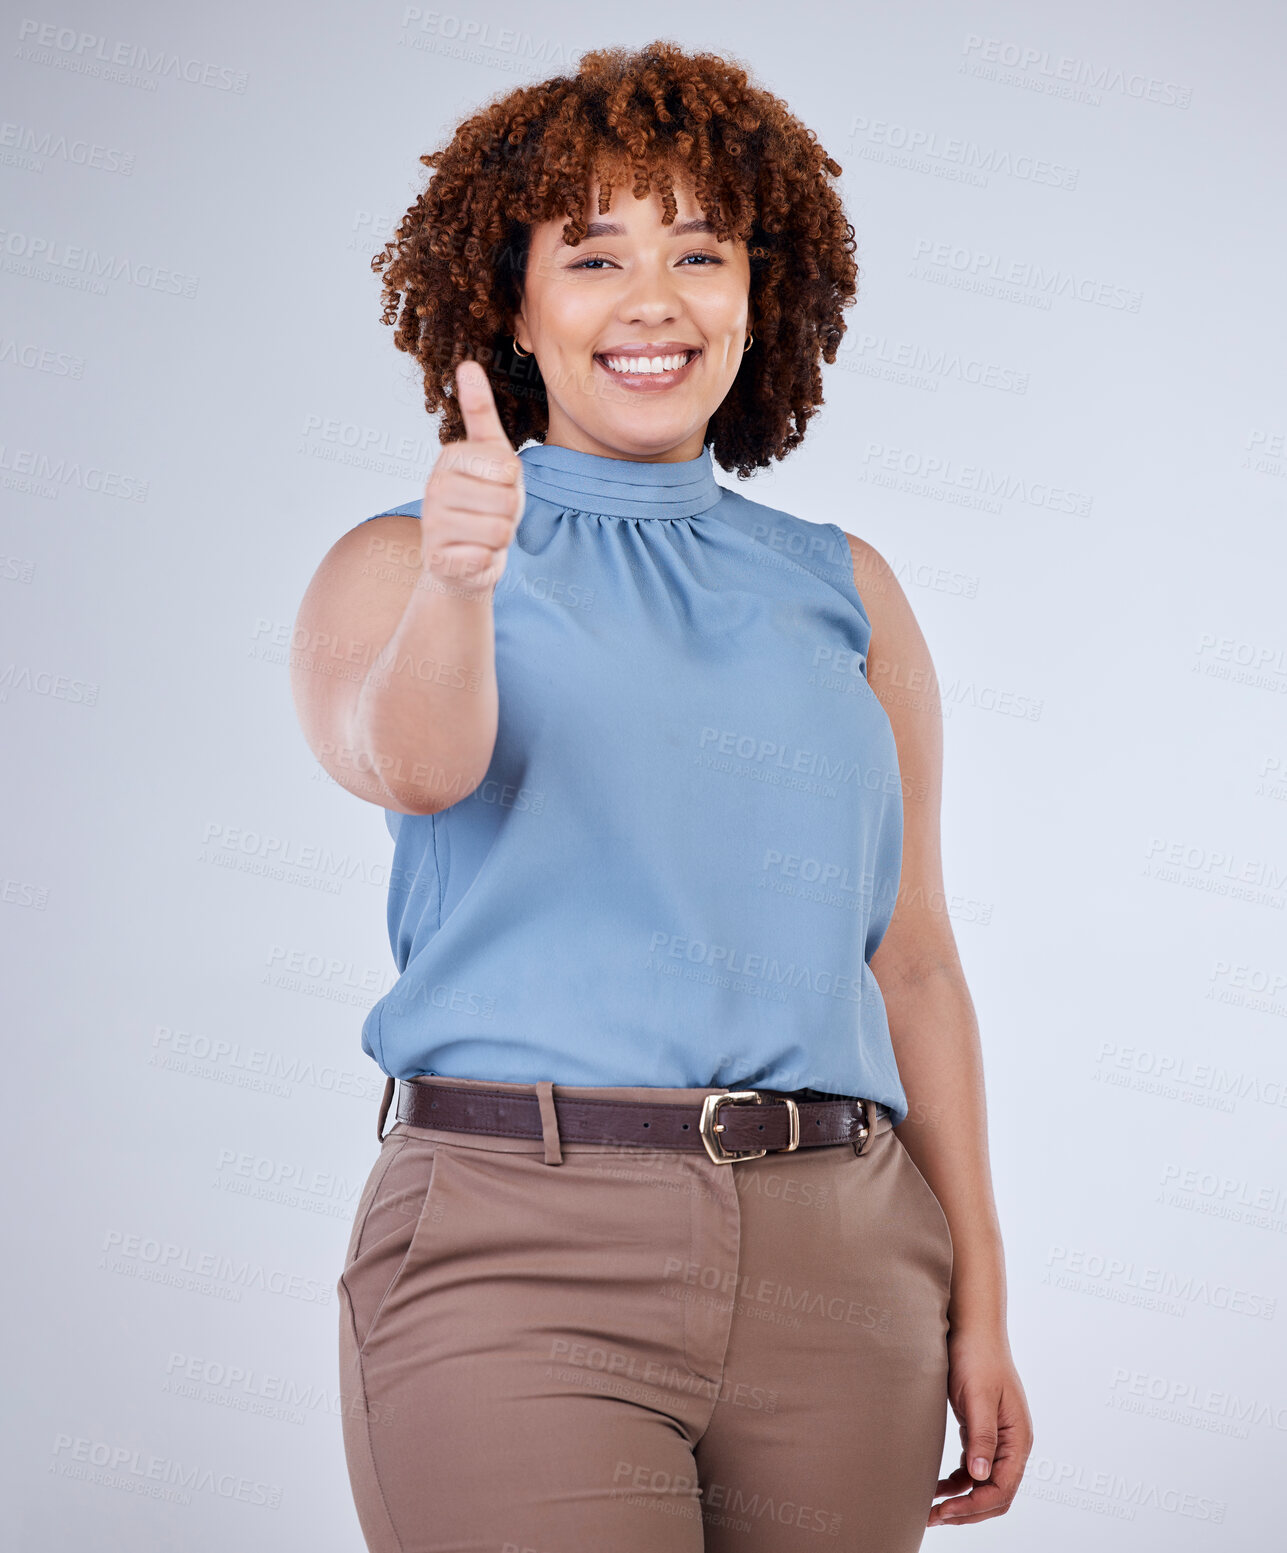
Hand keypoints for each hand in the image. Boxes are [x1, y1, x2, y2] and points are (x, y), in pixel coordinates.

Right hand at [418, 360, 524, 595]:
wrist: (463, 558)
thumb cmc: (485, 502)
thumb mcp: (491, 454)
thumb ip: (480, 412)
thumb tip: (467, 364)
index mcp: (451, 456)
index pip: (509, 469)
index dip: (514, 484)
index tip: (496, 487)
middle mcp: (435, 487)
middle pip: (506, 501)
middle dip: (509, 514)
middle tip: (491, 515)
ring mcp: (432, 524)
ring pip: (499, 531)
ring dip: (500, 539)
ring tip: (483, 534)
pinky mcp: (437, 559)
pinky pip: (485, 559)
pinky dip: (487, 561)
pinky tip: (472, 556)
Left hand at [928, 1328, 1032, 1526]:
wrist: (972, 1329)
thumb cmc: (978, 1357)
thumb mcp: (979, 1397)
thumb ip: (981, 1437)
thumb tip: (980, 1477)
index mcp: (1018, 1439)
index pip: (1002, 1489)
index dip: (974, 1506)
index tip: (945, 1510)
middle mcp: (1012, 1444)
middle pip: (995, 1494)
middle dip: (968, 1510)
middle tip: (935, 1516)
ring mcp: (997, 1439)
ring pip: (983, 1485)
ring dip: (961, 1500)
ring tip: (933, 1509)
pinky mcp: (981, 1432)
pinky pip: (973, 1468)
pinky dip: (958, 1482)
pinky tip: (940, 1486)